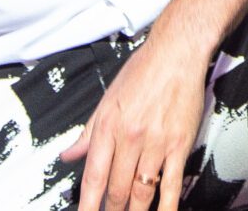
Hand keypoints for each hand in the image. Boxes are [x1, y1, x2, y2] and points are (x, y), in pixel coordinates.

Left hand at [62, 34, 208, 210]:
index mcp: (108, 127)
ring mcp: (155, 143)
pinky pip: (171, 184)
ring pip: (141, 191)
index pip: (93, 176)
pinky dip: (166, 206)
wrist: (175, 53)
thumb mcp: (107, 99)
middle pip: (117, 188)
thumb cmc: (142, 72)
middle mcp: (129, 138)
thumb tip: (68, 155)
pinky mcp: (179, 145)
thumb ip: (88, 132)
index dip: (88, 204)